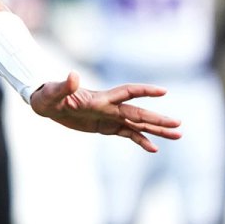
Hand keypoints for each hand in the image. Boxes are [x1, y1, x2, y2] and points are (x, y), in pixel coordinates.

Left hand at [29, 71, 181, 152]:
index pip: (127, 92)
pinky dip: (140, 140)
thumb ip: (65, 86)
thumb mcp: (54, 92)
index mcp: (99, 98)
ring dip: (156, 130)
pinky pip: (127, 133)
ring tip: (177, 135)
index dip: (143, 91)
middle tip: (178, 125)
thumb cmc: (48, 95)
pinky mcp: (104, 126)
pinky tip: (153, 148)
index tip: (163, 92)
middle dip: (157, 119)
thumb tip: (73, 75)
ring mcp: (108, 116)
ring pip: (137, 124)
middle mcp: (109, 106)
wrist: (45, 103)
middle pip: (138, 112)